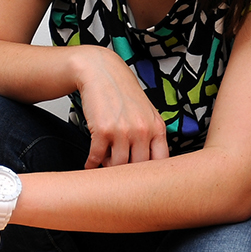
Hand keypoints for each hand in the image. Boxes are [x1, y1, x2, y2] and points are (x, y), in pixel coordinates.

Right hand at [74, 46, 168, 167]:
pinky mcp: (102, 130)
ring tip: (104, 164)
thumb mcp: (147, 112)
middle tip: (118, 173)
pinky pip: (97, 157)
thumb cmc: (122, 93)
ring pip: (117, 165)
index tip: (140, 179)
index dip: (150, 174)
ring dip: (108, 167)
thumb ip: (152, 136)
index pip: (161, 162)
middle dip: (126, 173)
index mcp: (157, 128)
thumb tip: (149, 165)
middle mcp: (142, 130)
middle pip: (137, 168)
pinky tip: (89, 164)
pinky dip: (91, 164)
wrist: (101, 72)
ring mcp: (123, 131)